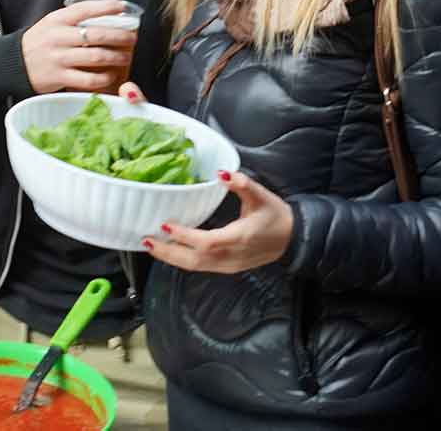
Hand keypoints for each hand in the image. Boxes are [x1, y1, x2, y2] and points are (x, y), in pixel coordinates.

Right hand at [21, 0, 137, 94]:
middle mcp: (58, 37)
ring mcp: (59, 58)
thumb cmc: (39, 43)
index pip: (85, 9)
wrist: (13, 64)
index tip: (124, 7)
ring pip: (96, 56)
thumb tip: (106, 15)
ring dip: (116, 57)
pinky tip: (111, 75)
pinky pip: (88, 79)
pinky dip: (104, 77)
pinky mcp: (59, 77)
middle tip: (132, 37)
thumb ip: (73, 19)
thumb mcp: (51, 24)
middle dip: (120, 36)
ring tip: (126, 56)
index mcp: (57, 20)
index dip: (107, 7)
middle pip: (97, 35)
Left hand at [143, 170, 292, 273]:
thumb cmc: (276, 216)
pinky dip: (182, 260)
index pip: (208, 242)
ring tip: (152, 246)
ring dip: (172, 258)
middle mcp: (232, 256)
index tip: (166, 224)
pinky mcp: (228, 267)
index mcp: (239, 238)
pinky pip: (201, 267)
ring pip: (196, 267)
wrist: (294, 239)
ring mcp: (229, 265)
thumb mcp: (261, 195)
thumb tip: (222, 173)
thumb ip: (242, 184)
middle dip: (169, 252)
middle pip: (195, 260)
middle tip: (147, 240)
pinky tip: (170, 251)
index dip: (186, 236)